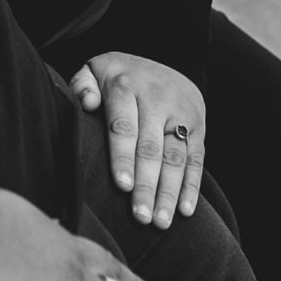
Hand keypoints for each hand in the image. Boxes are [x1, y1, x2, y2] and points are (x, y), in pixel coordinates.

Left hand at [71, 52, 205, 226]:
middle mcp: (157, 98)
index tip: (122, 186)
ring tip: (160, 222)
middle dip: (147, 185)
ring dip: (169, 192)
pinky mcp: (199, 125)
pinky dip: (192, 186)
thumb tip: (87, 104)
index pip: (124, 126)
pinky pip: (197, 159)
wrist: (165, 58)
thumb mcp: (94, 70)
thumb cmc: (118, 75)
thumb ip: (81, 85)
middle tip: (140, 217)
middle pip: (151, 148)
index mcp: (125, 85)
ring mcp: (181, 112)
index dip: (123, 157)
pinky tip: (185, 210)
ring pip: (176, 157)